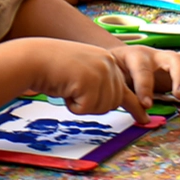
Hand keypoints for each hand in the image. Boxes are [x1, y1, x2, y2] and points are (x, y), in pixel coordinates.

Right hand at [28, 39, 151, 124]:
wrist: (35, 59)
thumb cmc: (53, 69)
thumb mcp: (83, 72)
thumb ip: (99, 82)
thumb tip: (111, 101)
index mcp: (108, 61)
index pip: (125, 89)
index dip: (135, 107)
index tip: (145, 120)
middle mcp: (110, 64)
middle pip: (112, 103)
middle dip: (92, 105)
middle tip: (74, 92)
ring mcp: (102, 72)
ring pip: (101, 108)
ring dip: (82, 105)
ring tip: (69, 87)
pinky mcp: (92, 81)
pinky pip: (86, 109)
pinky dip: (73, 105)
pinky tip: (65, 89)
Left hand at [107, 46, 179, 111]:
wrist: (117, 59)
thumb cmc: (116, 73)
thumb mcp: (115, 83)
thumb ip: (127, 99)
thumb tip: (143, 118)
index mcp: (136, 57)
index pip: (143, 69)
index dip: (145, 86)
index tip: (146, 105)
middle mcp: (156, 54)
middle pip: (173, 59)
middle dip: (179, 77)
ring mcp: (169, 58)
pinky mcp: (178, 63)